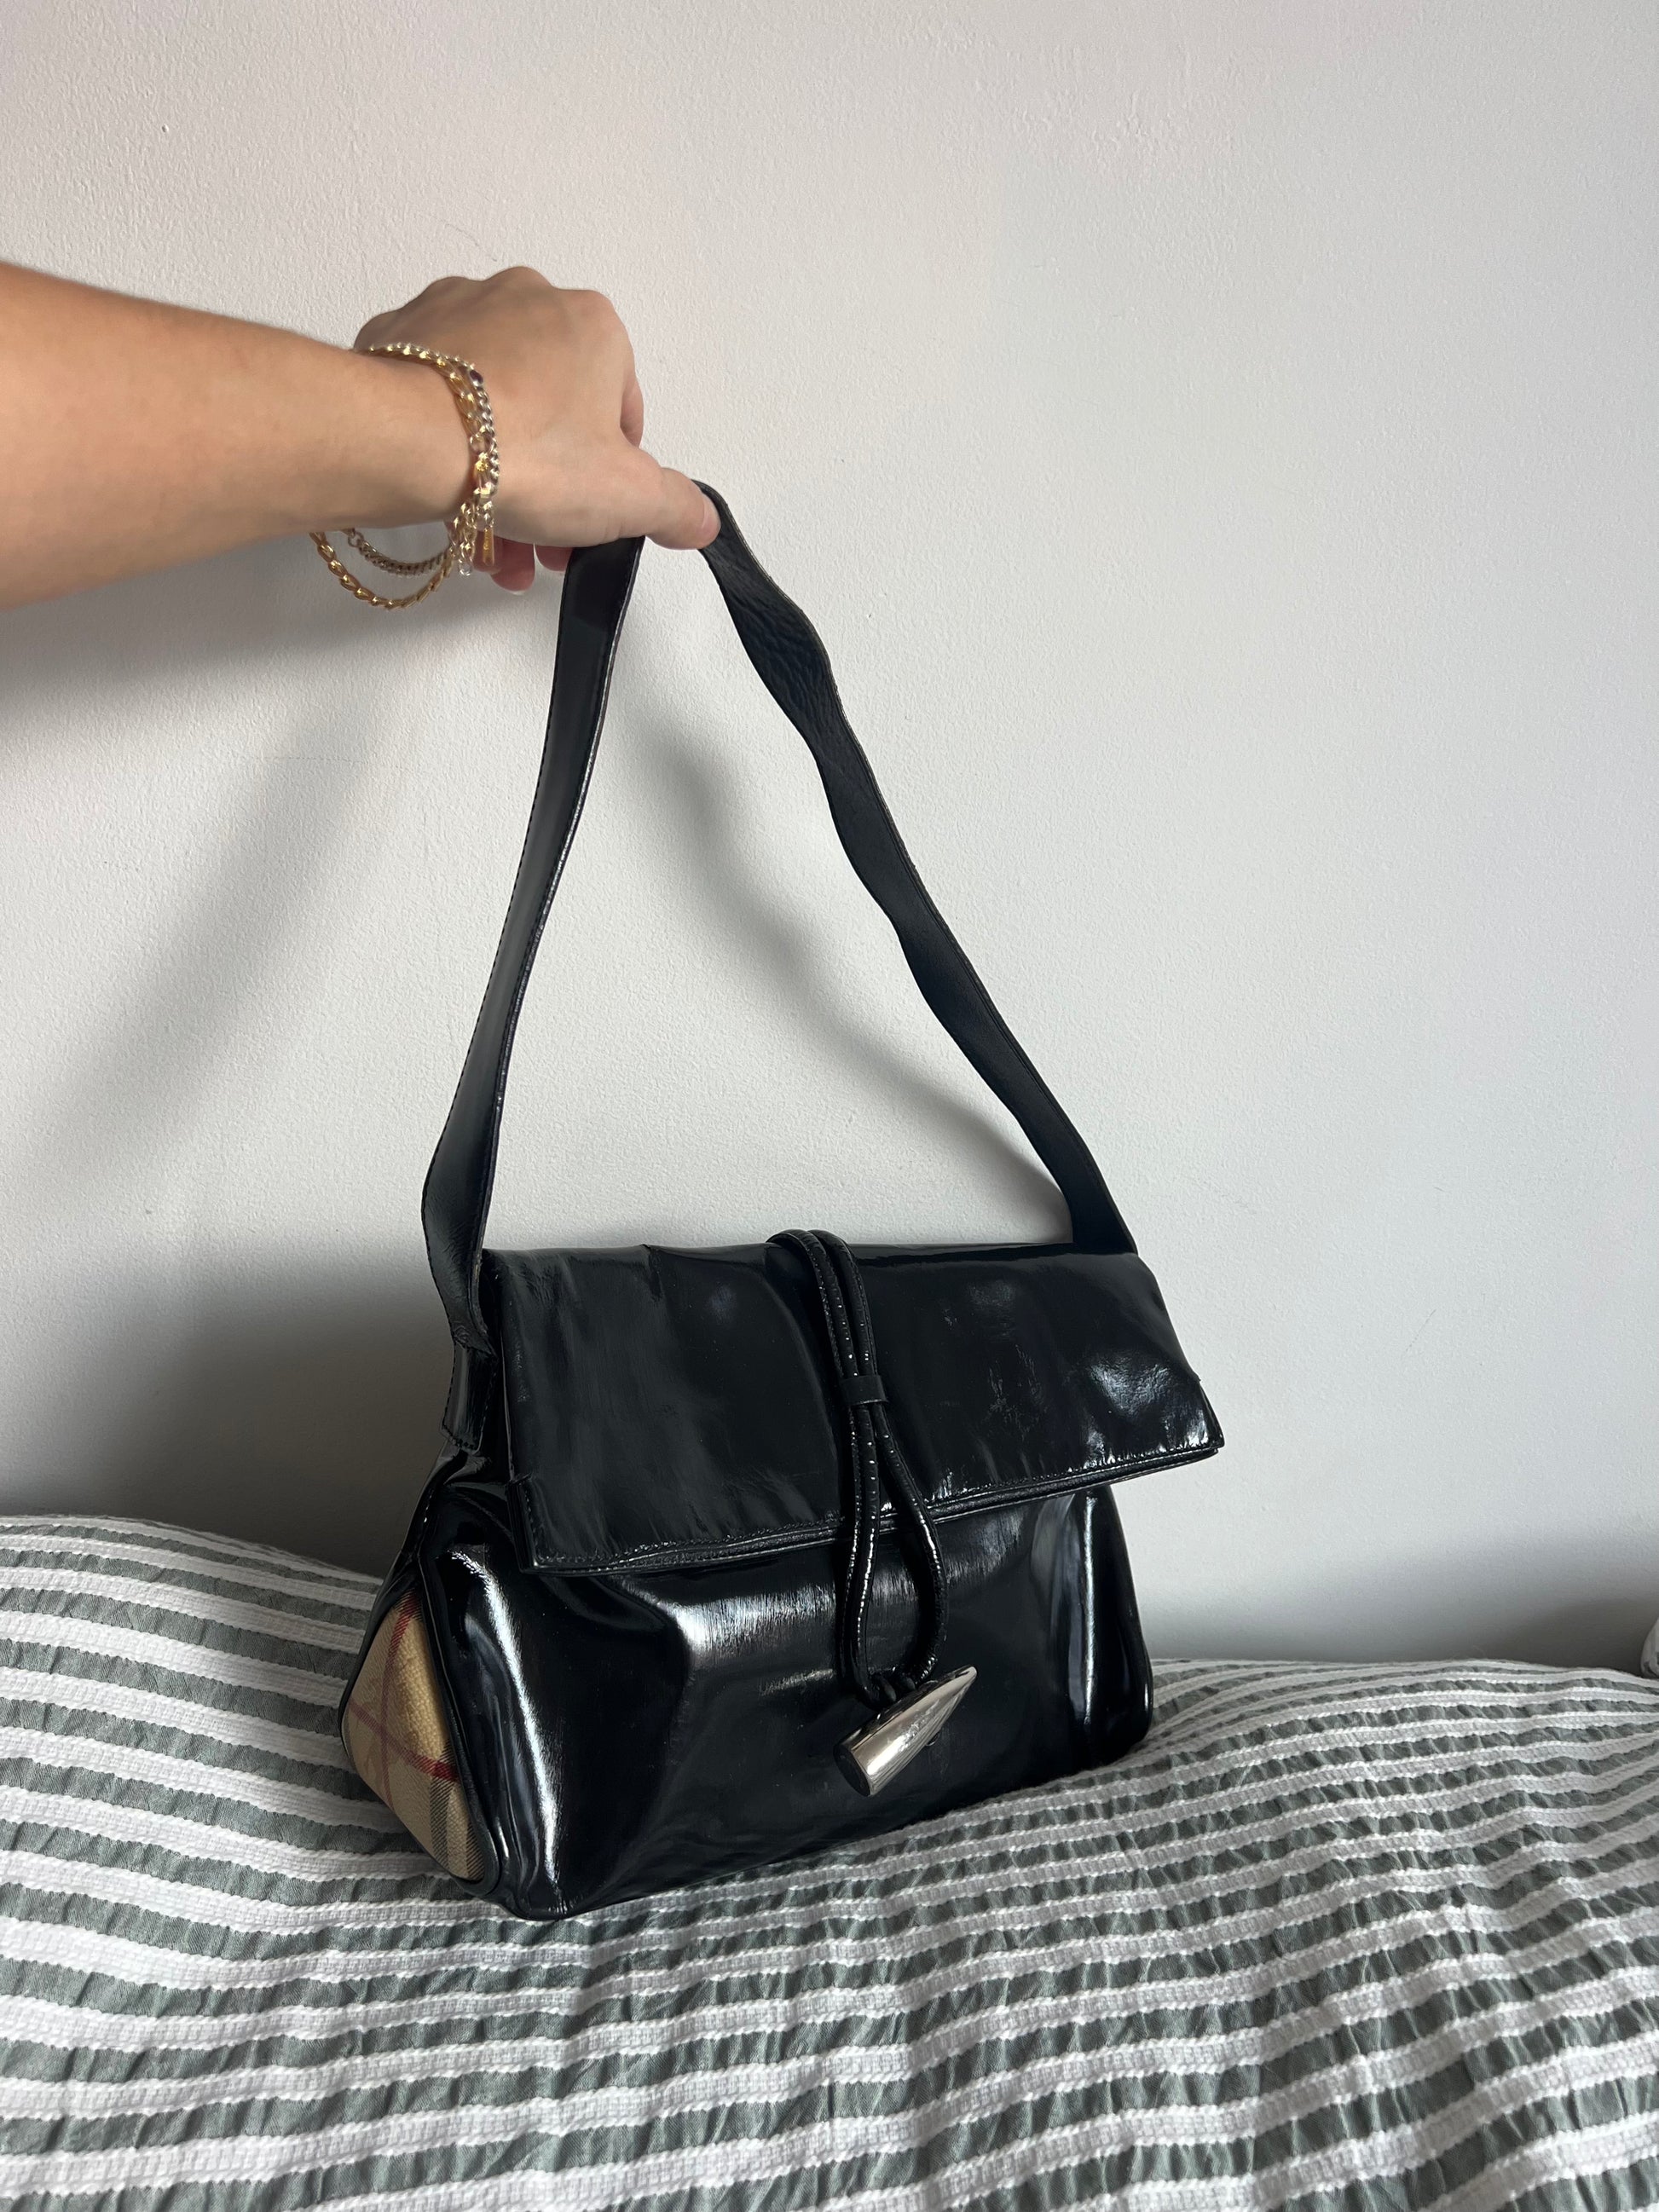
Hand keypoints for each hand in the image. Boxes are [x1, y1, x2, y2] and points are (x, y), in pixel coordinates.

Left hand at [355, 268, 716, 591]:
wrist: (409, 439)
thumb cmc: (525, 453)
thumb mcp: (630, 498)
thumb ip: (676, 506)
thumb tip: (698, 518)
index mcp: (593, 324)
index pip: (620, 410)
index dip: (610, 475)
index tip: (588, 518)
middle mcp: (527, 300)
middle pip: (552, 411)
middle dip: (550, 485)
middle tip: (541, 544)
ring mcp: (458, 311)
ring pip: (492, 407)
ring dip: (498, 477)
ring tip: (490, 544)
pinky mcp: (400, 334)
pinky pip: (436, 397)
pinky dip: (445, 445)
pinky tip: (445, 498)